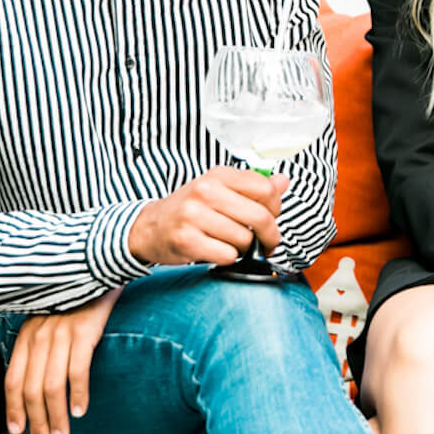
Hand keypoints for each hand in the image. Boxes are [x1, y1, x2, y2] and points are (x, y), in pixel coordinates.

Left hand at [4, 288, 120, 433]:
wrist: (100, 265)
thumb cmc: (78, 297)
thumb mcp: (50, 318)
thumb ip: (41, 345)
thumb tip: (38, 380)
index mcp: (27, 334)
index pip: (12, 379)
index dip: (12, 408)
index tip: (17, 430)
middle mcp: (39, 335)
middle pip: (31, 389)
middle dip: (36, 421)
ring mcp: (61, 333)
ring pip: (51, 386)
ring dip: (56, 416)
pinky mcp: (84, 331)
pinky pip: (78, 371)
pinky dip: (78, 395)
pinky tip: (81, 410)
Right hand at [127, 166, 289, 266]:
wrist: (149, 228)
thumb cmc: (190, 210)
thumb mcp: (219, 190)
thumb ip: (253, 187)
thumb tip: (284, 180)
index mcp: (218, 175)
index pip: (265, 189)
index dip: (276, 208)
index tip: (272, 218)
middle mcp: (205, 191)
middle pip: (260, 217)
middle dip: (270, 236)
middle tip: (267, 243)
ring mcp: (194, 215)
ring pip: (245, 239)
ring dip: (244, 248)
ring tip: (230, 243)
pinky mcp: (186, 240)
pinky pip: (227, 256)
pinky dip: (228, 258)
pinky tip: (217, 251)